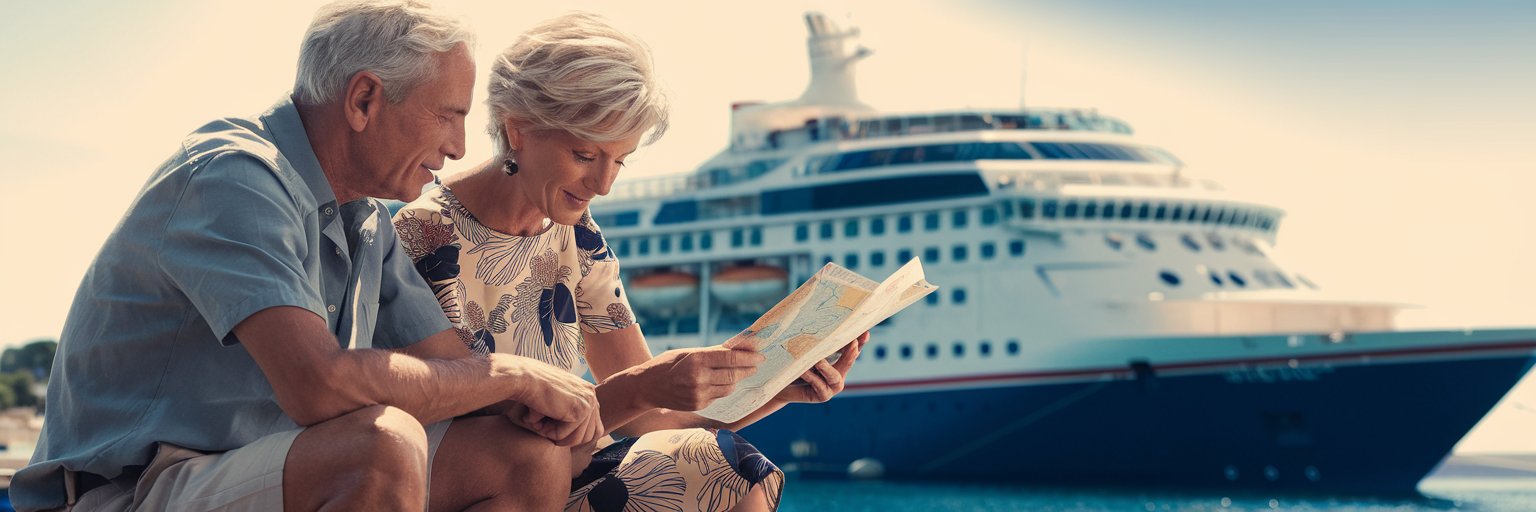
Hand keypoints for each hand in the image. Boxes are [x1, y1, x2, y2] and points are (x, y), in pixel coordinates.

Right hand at [504, 358, 602, 446]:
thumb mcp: (557, 400)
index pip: (593, 427)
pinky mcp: (579, 411)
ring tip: (539, 424)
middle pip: (589, 436)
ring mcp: (588, 403)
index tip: (552, 428)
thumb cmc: (534, 389)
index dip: (572, 434)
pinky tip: (538, 420)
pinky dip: (549, 433)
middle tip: (544, 428)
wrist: (523, 378)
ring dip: (556, 436)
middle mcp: (592, 396)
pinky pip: (565, 436)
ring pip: (577, 439)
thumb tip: (581, 438)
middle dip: (565, 438)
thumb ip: (569, 412)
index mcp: (588, 392)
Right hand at [633, 346, 765, 411]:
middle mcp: (698, 378)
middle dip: (748, 369)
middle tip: (757, 363)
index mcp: (696, 360)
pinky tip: (721, 382)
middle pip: (734, 375)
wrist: (646, 387)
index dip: (749, 357)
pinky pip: (719, 396)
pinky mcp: (698, 405)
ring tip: (740, 372)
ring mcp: (698, 394)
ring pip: (729, 388)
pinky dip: (723, 388)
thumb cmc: (668, 364)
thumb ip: (714, 351)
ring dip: (737, 379)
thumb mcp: (689, 352)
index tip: (760, 355)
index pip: (730, 358)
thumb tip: (739, 346)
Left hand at [775, 331, 868, 403]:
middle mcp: (838, 375)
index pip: (852, 351)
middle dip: (851, 353)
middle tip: (853, 342)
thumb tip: (821, 322)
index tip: (866, 332)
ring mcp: (832, 388)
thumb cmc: (794, 366)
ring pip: (834, 376)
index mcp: (838, 363)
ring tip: (818, 361)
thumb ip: (816, 343)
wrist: (780, 386)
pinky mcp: (822, 396)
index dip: (860, 342)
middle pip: (848, 363)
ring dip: (827, 368)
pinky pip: (818, 385)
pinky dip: (812, 377)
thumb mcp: (806, 352)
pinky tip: (804, 370)